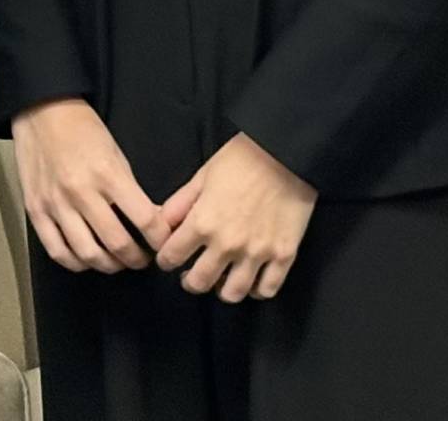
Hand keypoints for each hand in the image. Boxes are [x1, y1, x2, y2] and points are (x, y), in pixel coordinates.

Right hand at [11, 97, 166, 273]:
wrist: (41, 111)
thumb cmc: (83, 130)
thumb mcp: (117, 155)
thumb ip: (132, 191)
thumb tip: (152, 221)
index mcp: (107, 174)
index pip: (145, 220)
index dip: (161, 239)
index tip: (164, 244)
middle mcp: (80, 192)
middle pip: (117, 244)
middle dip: (137, 259)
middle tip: (142, 259)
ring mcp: (55, 203)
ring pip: (87, 254)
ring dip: (109, 265)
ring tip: (116, 261)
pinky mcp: (35, 209)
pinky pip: (56, 250)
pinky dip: (75, 262)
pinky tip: (85, 259)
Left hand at [155, 132, 315, 302]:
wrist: (285, 154)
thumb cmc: (239, 160)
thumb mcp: (200, 177)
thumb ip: (179, 205)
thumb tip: (161, 226)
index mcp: (202, 223)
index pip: (172, 256)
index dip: (165, 260)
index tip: (168, 260)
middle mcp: (228, 244)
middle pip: (199, 282)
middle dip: (189, 281)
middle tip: (190, 275)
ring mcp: (258, 254)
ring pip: (233, 293)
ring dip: (221, 290)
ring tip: (220, 280)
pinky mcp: (284, 256)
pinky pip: (268, 289)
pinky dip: (256, 291)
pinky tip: (251, 281)